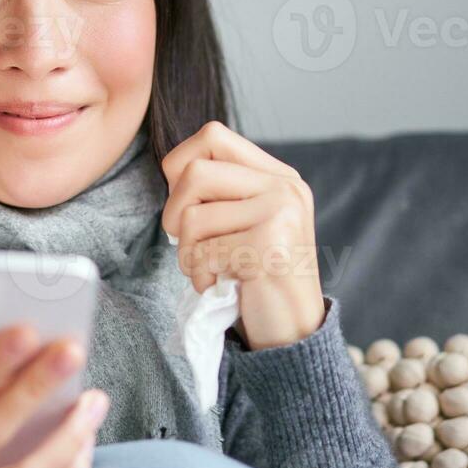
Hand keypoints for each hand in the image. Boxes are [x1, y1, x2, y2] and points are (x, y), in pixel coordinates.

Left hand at [161, 120, 325, 349]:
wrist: (294, 332)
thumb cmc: (259, 276)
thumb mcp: (249, 220)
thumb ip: (224, 190)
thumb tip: (173, 167)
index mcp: (279, 175)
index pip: (212, 135)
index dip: (180, 163)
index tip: (186, 202)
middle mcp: (284, 187)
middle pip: (194, 173)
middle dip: (174, 213)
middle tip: (187, 243)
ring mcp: (280, 214)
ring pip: (192, 217)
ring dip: (187, 252)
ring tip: (207, 269)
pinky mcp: (269, 248)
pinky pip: (203, 252)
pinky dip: (199, 275)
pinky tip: (218, 285)